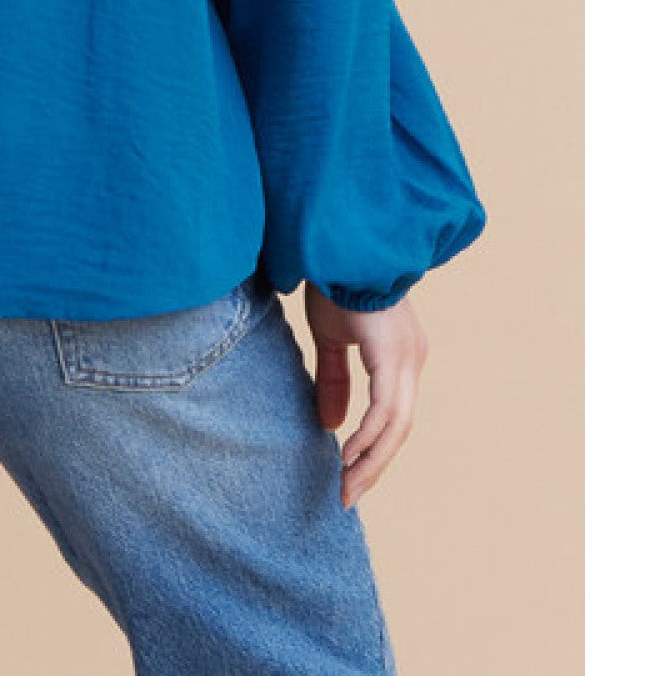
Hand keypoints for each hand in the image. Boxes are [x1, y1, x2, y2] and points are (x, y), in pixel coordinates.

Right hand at [303, 283, 428, 509]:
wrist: (340, 246)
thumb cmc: (336, 283)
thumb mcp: (331, 338)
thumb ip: (334, 379)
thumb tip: (332, 426)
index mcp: (401, 357)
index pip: (392, 417)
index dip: (373, 449)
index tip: (349, 475)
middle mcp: (411, 361)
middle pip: (399, 430)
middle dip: (373, 466)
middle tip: (347, 495)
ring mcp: (407, 359)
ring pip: (397, 426)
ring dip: (371, 461)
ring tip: (346, 487)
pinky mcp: (393, 357)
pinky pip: (385, 410)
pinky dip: (368, 437)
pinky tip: (349, 456)